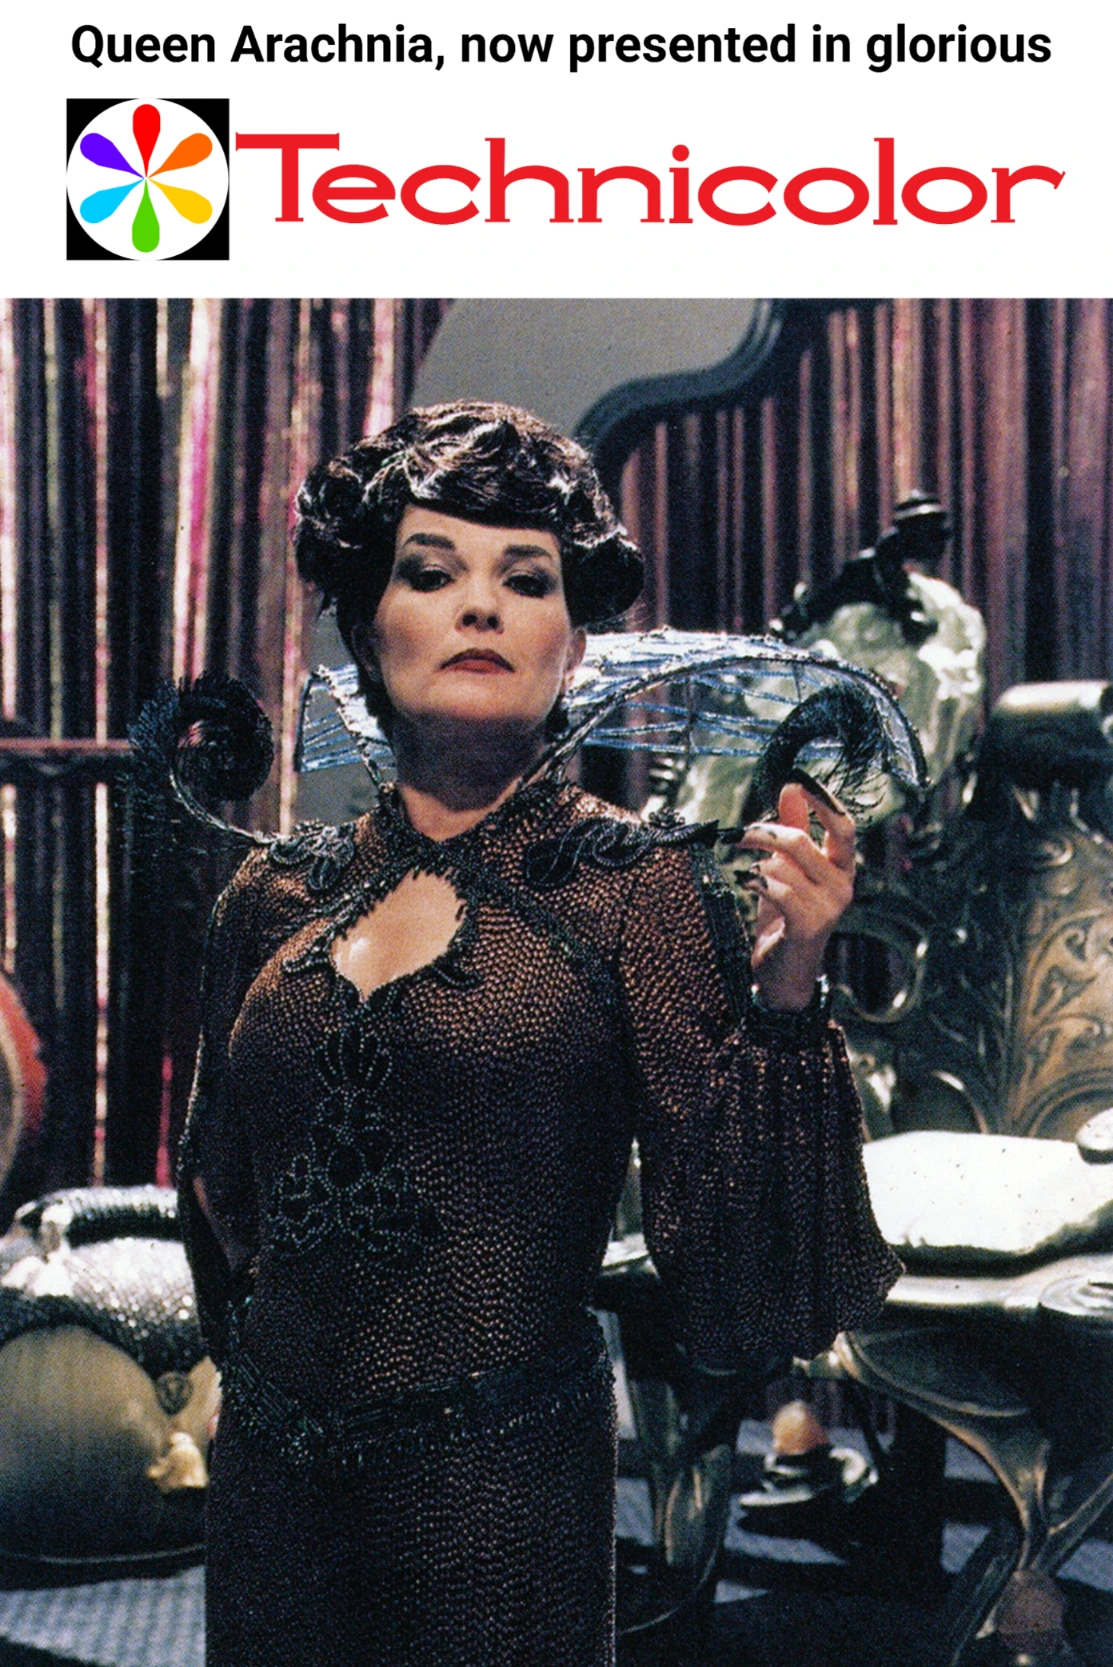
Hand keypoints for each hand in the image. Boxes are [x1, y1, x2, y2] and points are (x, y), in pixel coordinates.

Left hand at [735, 780, 855, 1010]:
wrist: (783, 974)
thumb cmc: (786, 918)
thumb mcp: (787, 869)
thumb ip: (792, 829)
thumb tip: (791, 788)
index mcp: (843, 868)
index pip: (844, 825)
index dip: (822, 800)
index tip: (796, 780)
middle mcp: (844, 885)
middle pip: (802, 841)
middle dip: (764, 832)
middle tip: (737, 833)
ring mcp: (829, 907)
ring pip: (782, 865)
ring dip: (755, 866)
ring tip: (747, 876)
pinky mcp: (809, 925)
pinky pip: (776, 889)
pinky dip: (755, 882)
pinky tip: (747, 886)